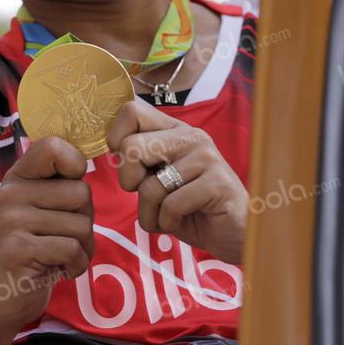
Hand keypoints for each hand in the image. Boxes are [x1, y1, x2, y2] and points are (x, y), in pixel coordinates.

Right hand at [0, 136, 94, 334]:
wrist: (1, 297)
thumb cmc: (34, 248)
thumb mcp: (39, 207)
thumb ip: (58, 183)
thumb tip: (87, 158)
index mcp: (17, 177)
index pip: (53, 146)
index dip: (75, 164)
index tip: (71, 189)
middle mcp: (10, 193)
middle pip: (81, 192)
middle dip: (85, 220)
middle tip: (63, 237)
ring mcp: (12, 220)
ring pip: (82, 224)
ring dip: (83, 247)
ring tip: (60, 256)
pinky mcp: (19, 249)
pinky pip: (73, 249)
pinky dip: (76, 266)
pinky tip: (58, 270)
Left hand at [106, 98, 246, 263]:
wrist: (233, 233)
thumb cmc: (190, 207)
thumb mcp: (158, 179)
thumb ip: (139, 161)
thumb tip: (110, 147)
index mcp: (175, 129)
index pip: (132, 111)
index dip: (116, 139)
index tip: (129, 165)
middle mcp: (191, 136)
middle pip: (131, 147)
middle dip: (129, 182)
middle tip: (147, 196)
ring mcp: (207, 157)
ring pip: (149, 186)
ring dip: (150, 213)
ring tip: (167, 216)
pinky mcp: (218, 183)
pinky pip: (171, 205)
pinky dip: (167, 222)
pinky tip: (183, 220)